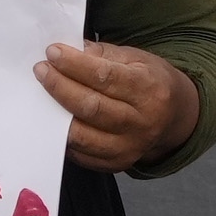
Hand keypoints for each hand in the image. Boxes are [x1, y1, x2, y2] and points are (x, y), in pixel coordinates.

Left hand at [36, 40, 199, 173]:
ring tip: (41, 95)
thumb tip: (68, 52)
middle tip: (41, 70)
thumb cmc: (150, 82)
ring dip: (56, 114)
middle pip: (91, 107)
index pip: (105, 77)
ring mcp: (130, 146)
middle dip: (59, 86)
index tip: (53, 53)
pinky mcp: (118, 164)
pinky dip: (63, 137)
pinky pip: (82, 154)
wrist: (174, 116)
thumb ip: (102, 54)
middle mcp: (142, 121)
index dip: (74, 65)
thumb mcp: (135, 58)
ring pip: (83, 135)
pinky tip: (52, 119)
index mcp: (150, 89)